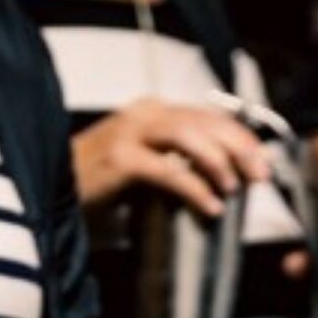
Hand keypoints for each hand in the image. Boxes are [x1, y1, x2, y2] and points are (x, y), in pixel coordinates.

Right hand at [72, 99, 269, 217]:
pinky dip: (194, 188)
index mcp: (155, 111)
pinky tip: (209, 206)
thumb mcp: (151, 163)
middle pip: (204, 121)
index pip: (209, 115)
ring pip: (188, 136)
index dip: (241, 136)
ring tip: (233, 188)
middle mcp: (145, 114)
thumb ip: (185, 162)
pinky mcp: (120, 159)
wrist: (54, 187)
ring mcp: (130, 133)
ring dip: (218, 162)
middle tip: (259, 175)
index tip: (263, 162)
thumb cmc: (102, 180)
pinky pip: (168, 170)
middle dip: (239, 147)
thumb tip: (233, 174)